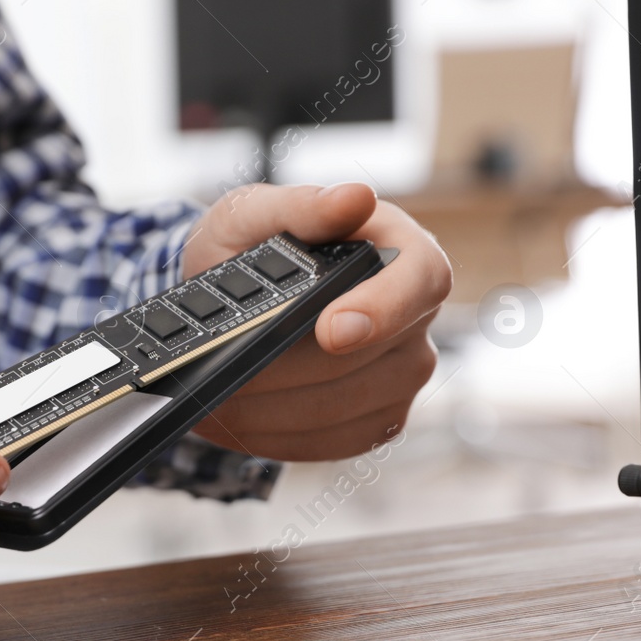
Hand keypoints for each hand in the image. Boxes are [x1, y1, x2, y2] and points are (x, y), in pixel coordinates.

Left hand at [182, 183, 449, 460]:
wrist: (234, 303)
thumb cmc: (251, 247)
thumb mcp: (253, 213)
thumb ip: (299, 205)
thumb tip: (354, 198)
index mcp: (402, 252)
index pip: (424, 280)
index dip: (383, 309)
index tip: (331, 329)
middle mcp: (415, 318)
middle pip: (370, 359)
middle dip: (290, 366)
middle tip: (226, 366)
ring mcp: (403, 375)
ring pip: (345, 408)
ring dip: (274, 407)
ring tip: (216, 393)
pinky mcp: (378, 421)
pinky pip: (334, 442)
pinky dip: (279, 435)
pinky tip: (239, 418)